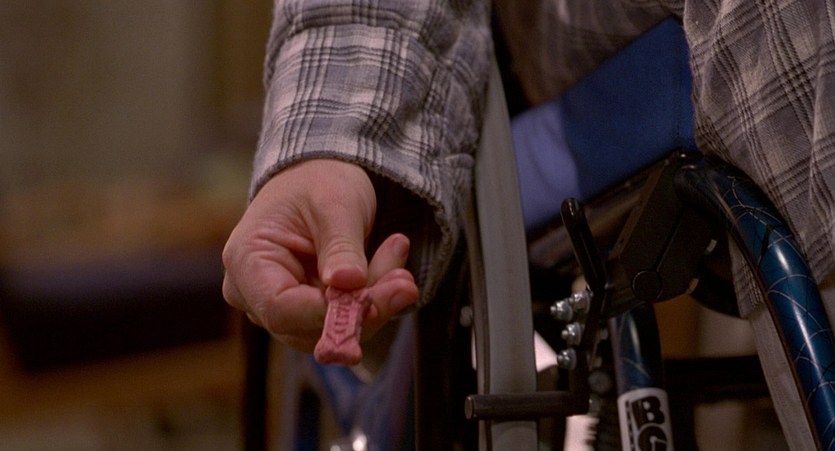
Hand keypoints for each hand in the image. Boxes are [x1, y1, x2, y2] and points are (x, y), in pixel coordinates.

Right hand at [222, 159, 418, 351]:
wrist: (320, 177)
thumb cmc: (318, 182)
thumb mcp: (334, 203)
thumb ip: (341, 246)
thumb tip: (348, 284)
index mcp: (247, 261)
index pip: (280, 308)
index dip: (326, 313)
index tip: (372, 299)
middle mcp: (254, 294)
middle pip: (308, 328)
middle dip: (363, 308)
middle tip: (405, 281)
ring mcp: (281, 308)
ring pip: (333, 330)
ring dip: (375, 301)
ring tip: (397, 251)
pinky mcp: (308, 312)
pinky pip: (345, 321)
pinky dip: (374, 297)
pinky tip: (392, 261)